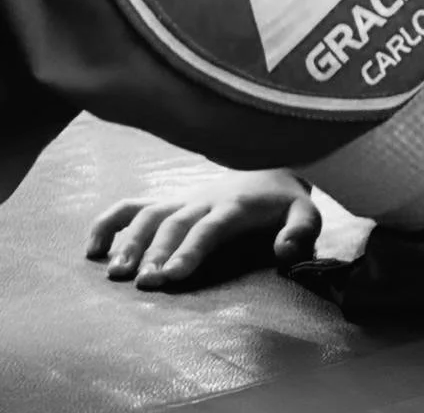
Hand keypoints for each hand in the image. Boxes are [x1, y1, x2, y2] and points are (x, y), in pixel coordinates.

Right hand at [86, 168, 319, 290]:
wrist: (271, 166)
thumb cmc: (285, 200)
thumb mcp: (305, 212)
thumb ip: (301, 231)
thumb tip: (284, 251)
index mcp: (236, 205)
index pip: (209, 227)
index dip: (189, 250)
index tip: (172, 275)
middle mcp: (204, 199)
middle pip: (174, 222)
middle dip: (156, 251)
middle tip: (143, 282)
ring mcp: (182, 198)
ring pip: (149, 213)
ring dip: (129, 240)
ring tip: (115, 272)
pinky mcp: (169, 199)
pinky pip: (133, 205)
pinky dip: (110, 221)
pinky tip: (92, 248)